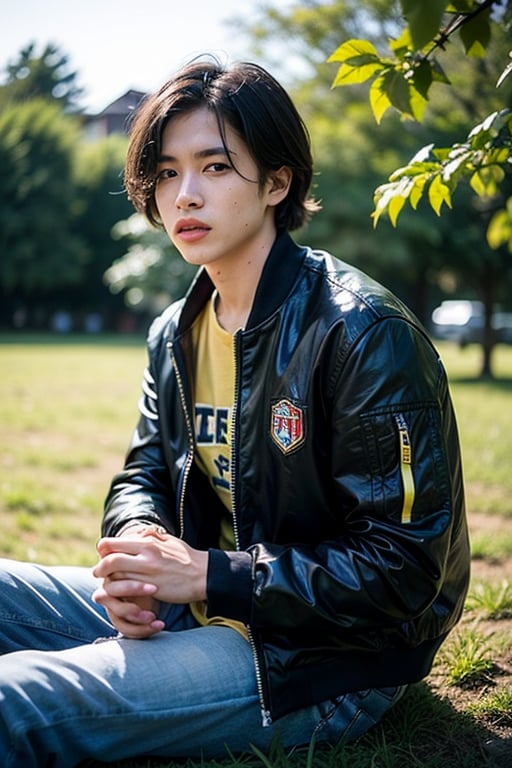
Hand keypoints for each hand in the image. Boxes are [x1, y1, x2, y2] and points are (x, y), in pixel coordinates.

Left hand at [92, 527, 207, 638]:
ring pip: (116, 577)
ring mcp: (148, 574)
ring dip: (107, 580)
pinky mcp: (151, 590)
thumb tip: (140, 533)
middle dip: (100, 567)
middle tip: (97, 571)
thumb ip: (152, 537)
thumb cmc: (188, 558)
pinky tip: (117, 594)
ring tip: (105, 583)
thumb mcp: (170, 541)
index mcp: (148, 543)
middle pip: (110, 560)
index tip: (103, 553)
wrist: (204, 575)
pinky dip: (119, 592)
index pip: (114, 543)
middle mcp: (145, 557)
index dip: (104, 548)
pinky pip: (127, 591)